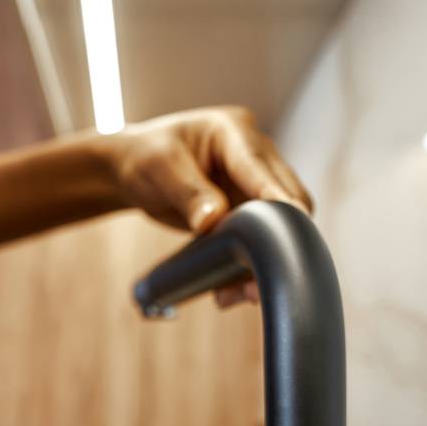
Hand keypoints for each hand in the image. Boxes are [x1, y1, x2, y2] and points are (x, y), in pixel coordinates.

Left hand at [104, 107, 313, 307]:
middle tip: (256, 280)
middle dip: (277, 240)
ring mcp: (254, 184)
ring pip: (280, 223)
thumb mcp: (160, 169)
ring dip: (264, 258)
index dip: (279, 198)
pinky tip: (231, 288)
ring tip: (240, 294)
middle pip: (287, 198)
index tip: (292, 223)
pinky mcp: (248, 209)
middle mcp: (254, 155)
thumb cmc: (144, 157)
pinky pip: (261, 238)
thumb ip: (189, 193)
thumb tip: (213, 221)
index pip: (261, 169)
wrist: (133, 169)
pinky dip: (249, 264)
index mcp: (234, 132)